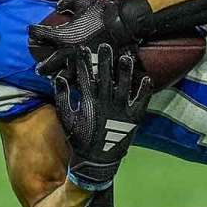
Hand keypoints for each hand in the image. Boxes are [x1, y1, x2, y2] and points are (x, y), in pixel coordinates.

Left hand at [30, 0, 145, 75]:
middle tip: (39, 68)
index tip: (32, 31)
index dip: (33, 31)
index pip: (38, 34)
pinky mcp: (92, 68)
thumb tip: (57, 7)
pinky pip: (81, 78)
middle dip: (41, 66)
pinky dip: (76, 80)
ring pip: (62, 76)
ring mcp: (79, 62)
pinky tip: (76, 80)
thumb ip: (66, 3)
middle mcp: (66, 51)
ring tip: (56, 78)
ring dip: (57, 77)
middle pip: (46, 64)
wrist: (122, 24)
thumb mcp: (82, 2)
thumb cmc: (101, 13)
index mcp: (61, 35)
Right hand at [51, 43, 152, 190]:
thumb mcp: (67, 119)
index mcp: (89, 102)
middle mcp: (105, 103)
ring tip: (127, 56)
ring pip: (124, 86)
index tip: (83, 49)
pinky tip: (148, 79)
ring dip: (125, 71)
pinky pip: (140, 102)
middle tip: (106, 45)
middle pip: (106, 77)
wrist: (97, 162)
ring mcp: (120, 110)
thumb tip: (58, 78)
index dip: (85, 62)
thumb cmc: (80, 139)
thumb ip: (63, 98)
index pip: (86, 77)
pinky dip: (144, 91)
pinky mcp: (133, 118)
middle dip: (105, 60)